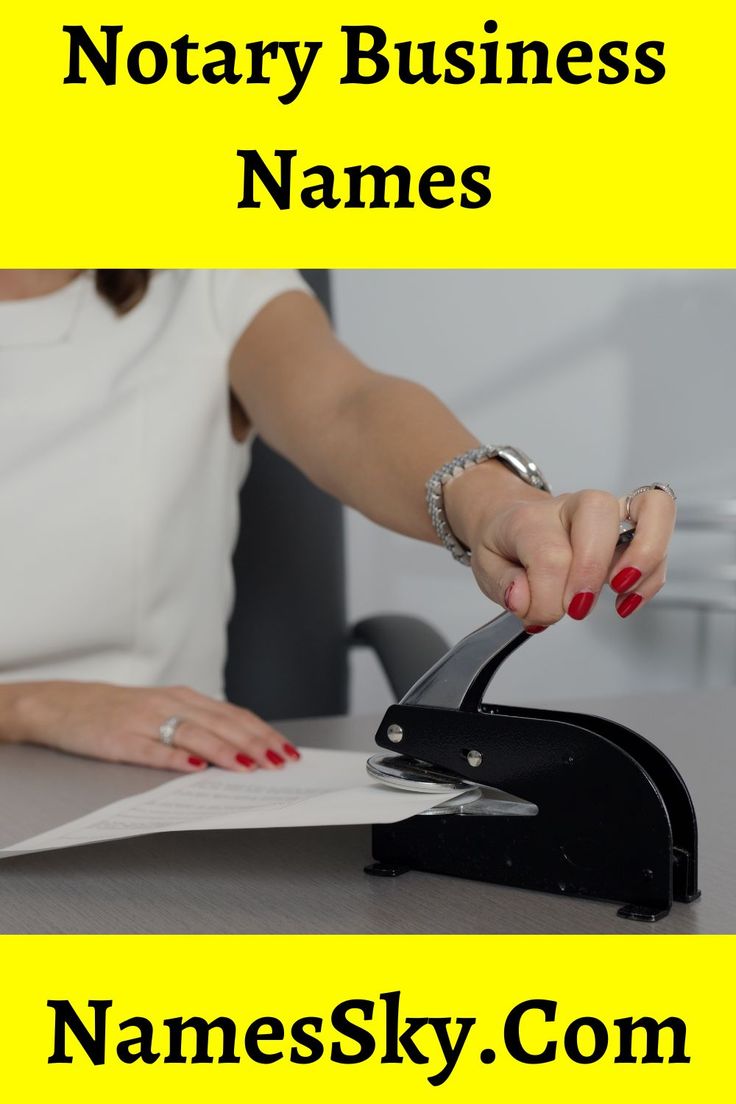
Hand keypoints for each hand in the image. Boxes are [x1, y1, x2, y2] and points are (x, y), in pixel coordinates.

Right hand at [1, 681, 299, 771]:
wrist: (62, 705)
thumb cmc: (119, 712)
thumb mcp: (163, 711)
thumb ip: (199, 725)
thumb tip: (243, 747)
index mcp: (184, 698)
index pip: (234, 715)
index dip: (262, 733)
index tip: (287, 750)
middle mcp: (169, 704)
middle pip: (221, 724)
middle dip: (254, 743)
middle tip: (280, 762)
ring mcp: (144, 721)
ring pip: (193, 734)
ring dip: (224, 750)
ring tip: (249, 766)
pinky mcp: (119, 739)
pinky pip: (151, 750)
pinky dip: (174, 759)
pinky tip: (193, 769)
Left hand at [445, 463, 674, 627]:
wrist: (512, 521)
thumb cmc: (505, 544)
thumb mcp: (486, 566)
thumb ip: (503, 584)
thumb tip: (524, 599)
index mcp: (531, 517)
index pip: (549, 553)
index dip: (549, 593)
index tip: (540, 614)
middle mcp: (574, 505)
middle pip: (600, 511)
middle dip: (593, 568)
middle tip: (578, 607)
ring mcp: (610, 514)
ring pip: (653, 508)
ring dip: (644, 557)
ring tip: (618, 593)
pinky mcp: (634, 530)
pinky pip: (661, 541)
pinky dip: (652, 577)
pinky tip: (625, 602)